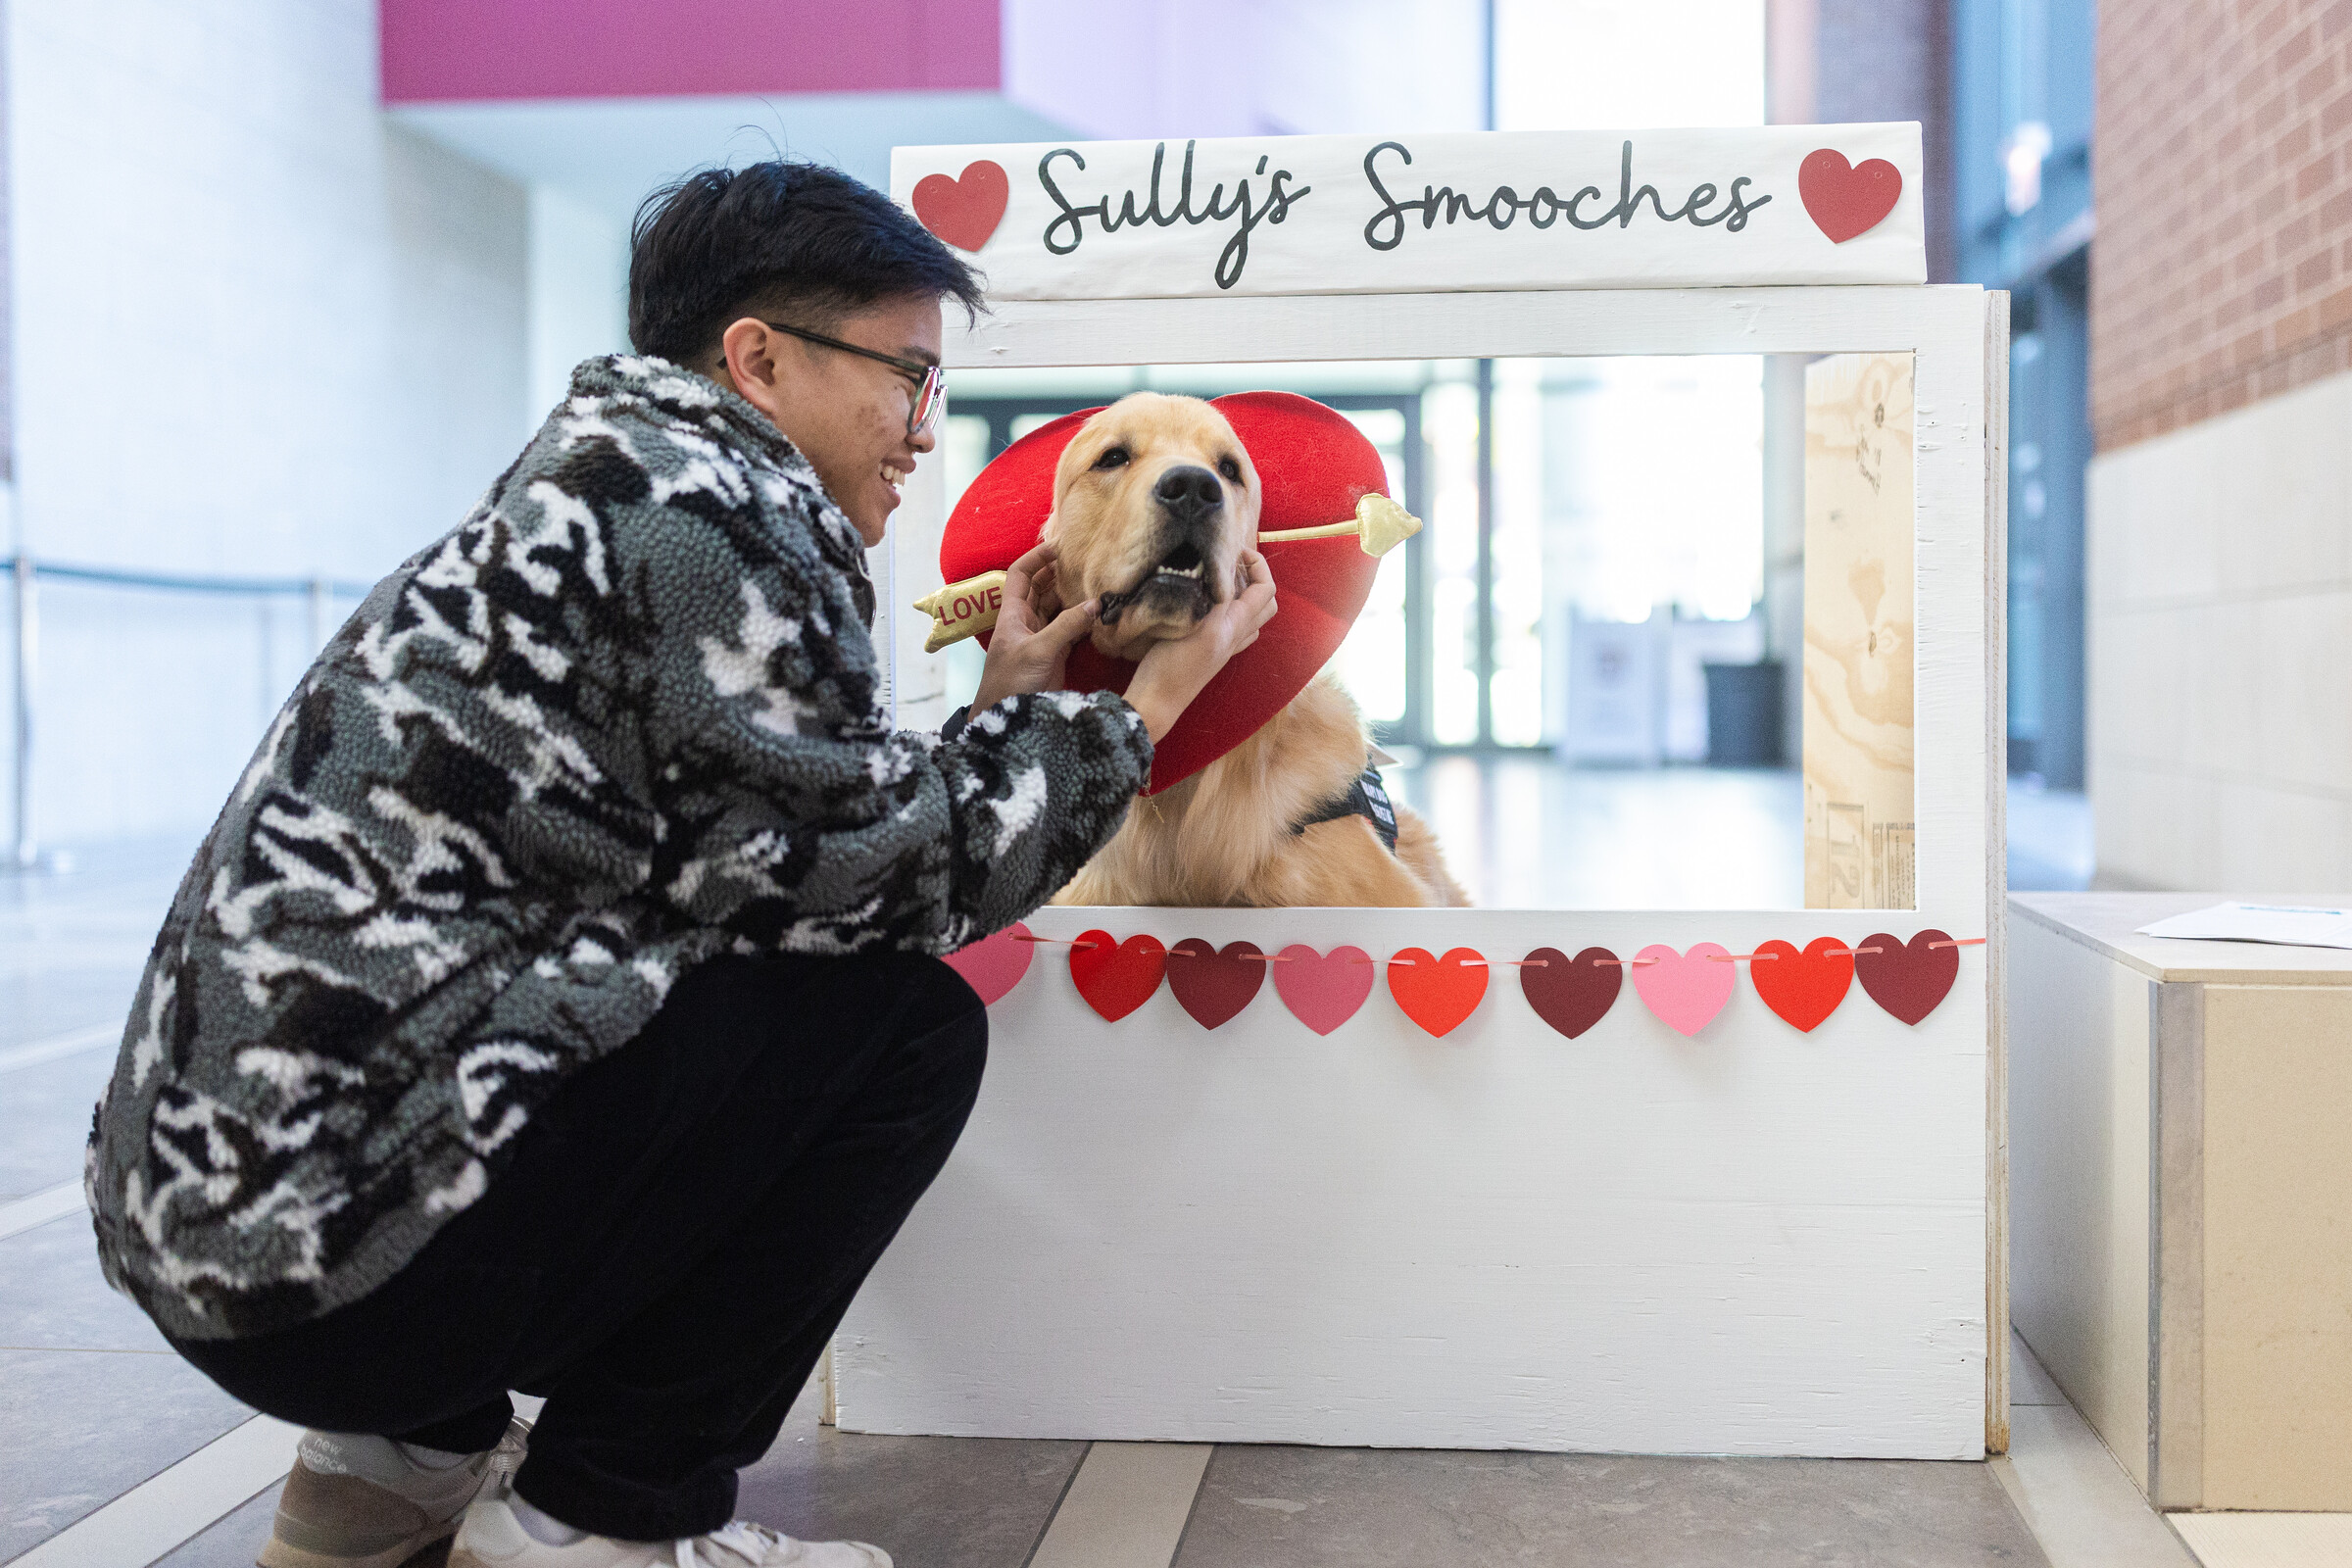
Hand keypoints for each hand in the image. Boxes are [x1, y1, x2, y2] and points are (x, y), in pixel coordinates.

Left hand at [970, 543, 1098, 710]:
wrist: (1007, 721)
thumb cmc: (1011, 683)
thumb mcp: (1038, 651)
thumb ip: (1067, 626)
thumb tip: (1096, 603)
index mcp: (1013, 614)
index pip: (1021, 575)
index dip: (1037, 558)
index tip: (1060, 546)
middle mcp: (1026, 622)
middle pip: (1043, 588)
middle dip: (1061, 574)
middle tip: (1088, 562)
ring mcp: (1041, 639)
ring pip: (1059, 609)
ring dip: (1075, 598)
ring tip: (1099, 583)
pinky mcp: (1055, 656)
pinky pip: (1071, 631)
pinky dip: (1084, 622)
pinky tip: (1101, 615)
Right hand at [1125, 549, 1277, 742]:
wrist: (1157, 701)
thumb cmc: (1170, 665)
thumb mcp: (1193, 624)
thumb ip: (1212, 597)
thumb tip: (1221, 569)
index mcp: (1234, 626)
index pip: (1265, 589)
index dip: (1257, 564)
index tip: (1235, 550)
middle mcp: (1236, 637)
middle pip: (1266, 604)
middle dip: (1256, 578)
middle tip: (1229, 564)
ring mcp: (1225, 649)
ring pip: (1252, 618)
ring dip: (1245, 596)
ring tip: (1220, 581)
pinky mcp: (1212, 656)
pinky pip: (1237, 632)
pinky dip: (1233, 614)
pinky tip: (1209, 607)